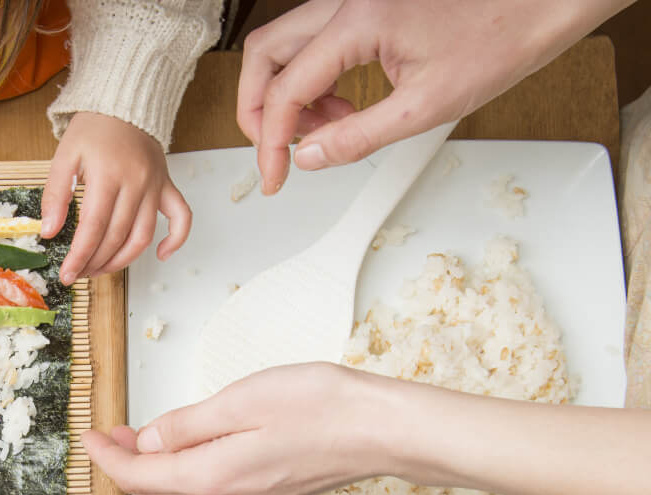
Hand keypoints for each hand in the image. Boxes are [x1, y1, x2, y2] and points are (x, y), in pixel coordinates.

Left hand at [41, 112, 190, 283]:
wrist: (124, 104)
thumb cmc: (93, 129)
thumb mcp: (65, 156)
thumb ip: (55, 194)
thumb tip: (49, 231)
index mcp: (107, 175)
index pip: (92, 228)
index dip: (79, 256)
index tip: (66, 274)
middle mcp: (135, 184)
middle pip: (116, 237)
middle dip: (95, 262)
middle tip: (78, 273)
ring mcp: (155, 186)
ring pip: (143, 236)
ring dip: (122, 261)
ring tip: (101, 269)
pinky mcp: (167, 186)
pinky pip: (181, 217)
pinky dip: (176, 240)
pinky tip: (161, 255)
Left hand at [83, 363, 394, 494]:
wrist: (382, 432)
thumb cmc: (322, 408)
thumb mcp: (240, 400)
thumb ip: (187, 425)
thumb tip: (149, 441)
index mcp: (212, 478)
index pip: (137, 476)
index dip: (106, 456)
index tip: (90, 433)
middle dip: (123, 467)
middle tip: (111, 433)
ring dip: (151, 473)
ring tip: (141, 437)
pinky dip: (181, 476)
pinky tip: (186, 448)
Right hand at [239, 0, 629, 193]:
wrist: (537, 3)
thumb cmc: (498, 39)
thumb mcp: (424, 107)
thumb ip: (357, 136)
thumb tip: (310, 157)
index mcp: (357, 22)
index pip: (284, 90)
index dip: (269, 143)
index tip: (275, 177)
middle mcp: (346, 2)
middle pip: (264, 54)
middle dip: (257, 109)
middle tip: (273, 152)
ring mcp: (353, 0)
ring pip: (282, 44)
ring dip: (286, 93)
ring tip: (323, 130)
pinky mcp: (364, 7)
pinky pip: (312, 40)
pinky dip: (311, 78)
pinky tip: (340, 105)